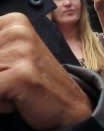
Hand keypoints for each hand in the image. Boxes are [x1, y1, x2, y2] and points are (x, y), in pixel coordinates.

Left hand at [0, 13, 90, 130]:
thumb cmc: (34, 86)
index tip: (6, 70)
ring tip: (12, 92)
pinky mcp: (22, 73)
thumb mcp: (6, 61)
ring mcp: (21, 50)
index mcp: (12, 22)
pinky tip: (15, 101)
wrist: (71, 108)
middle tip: (8, 84)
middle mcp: (17, 29)